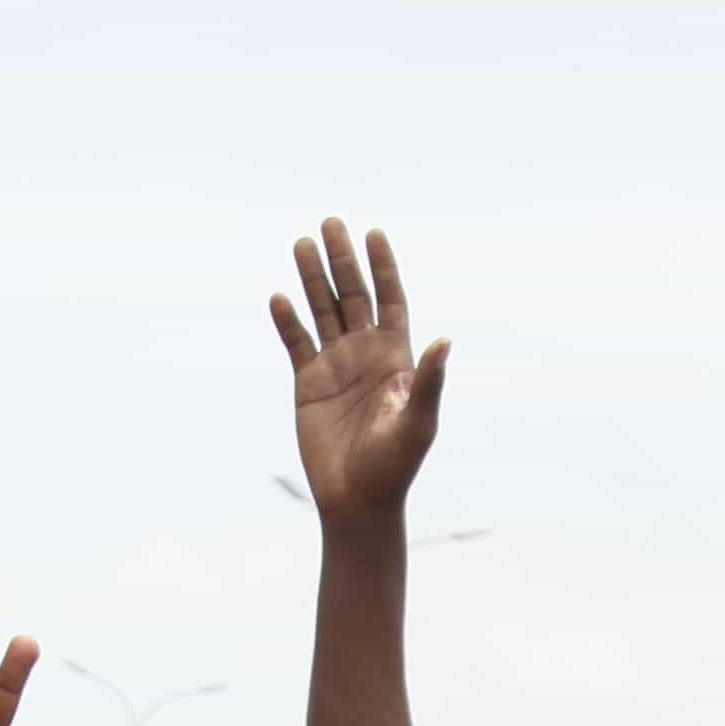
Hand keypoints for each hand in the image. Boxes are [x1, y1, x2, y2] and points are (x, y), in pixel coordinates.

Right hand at [272, 221, 447, 527]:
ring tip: (301, 244)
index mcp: (396, 357)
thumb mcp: (417, 423)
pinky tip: (279, 297)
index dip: (383, 268)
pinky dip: (287, 321)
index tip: (374, 234)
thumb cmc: (395, 465)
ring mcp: (336, 366)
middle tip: (330, 224)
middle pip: (353, 296)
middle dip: (342, 260)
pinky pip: (296, 344)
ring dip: (312, 279)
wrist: (357, 501)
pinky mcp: (308, 384)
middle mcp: (365, 354)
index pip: (390, 300)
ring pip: (322, 311)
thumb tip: (445, 342)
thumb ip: (428, 382)